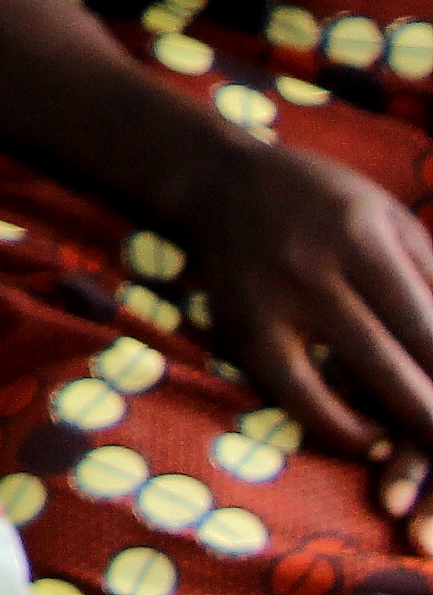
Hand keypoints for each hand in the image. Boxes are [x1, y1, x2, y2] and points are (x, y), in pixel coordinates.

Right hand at [191, 129, 432, 541]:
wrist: (217, 181)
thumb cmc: (325, 202)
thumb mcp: (390, 218)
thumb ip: (432, 280)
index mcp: (357, 236)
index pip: (423, 327)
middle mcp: (307, 269)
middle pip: (385, 363)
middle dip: (430, 414)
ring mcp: (266, 303)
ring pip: (334, 389)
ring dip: (391, 431)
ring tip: (422, 446)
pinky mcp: (239, 331)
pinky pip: (291, 395)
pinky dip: (336, 427)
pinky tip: (371, 437)